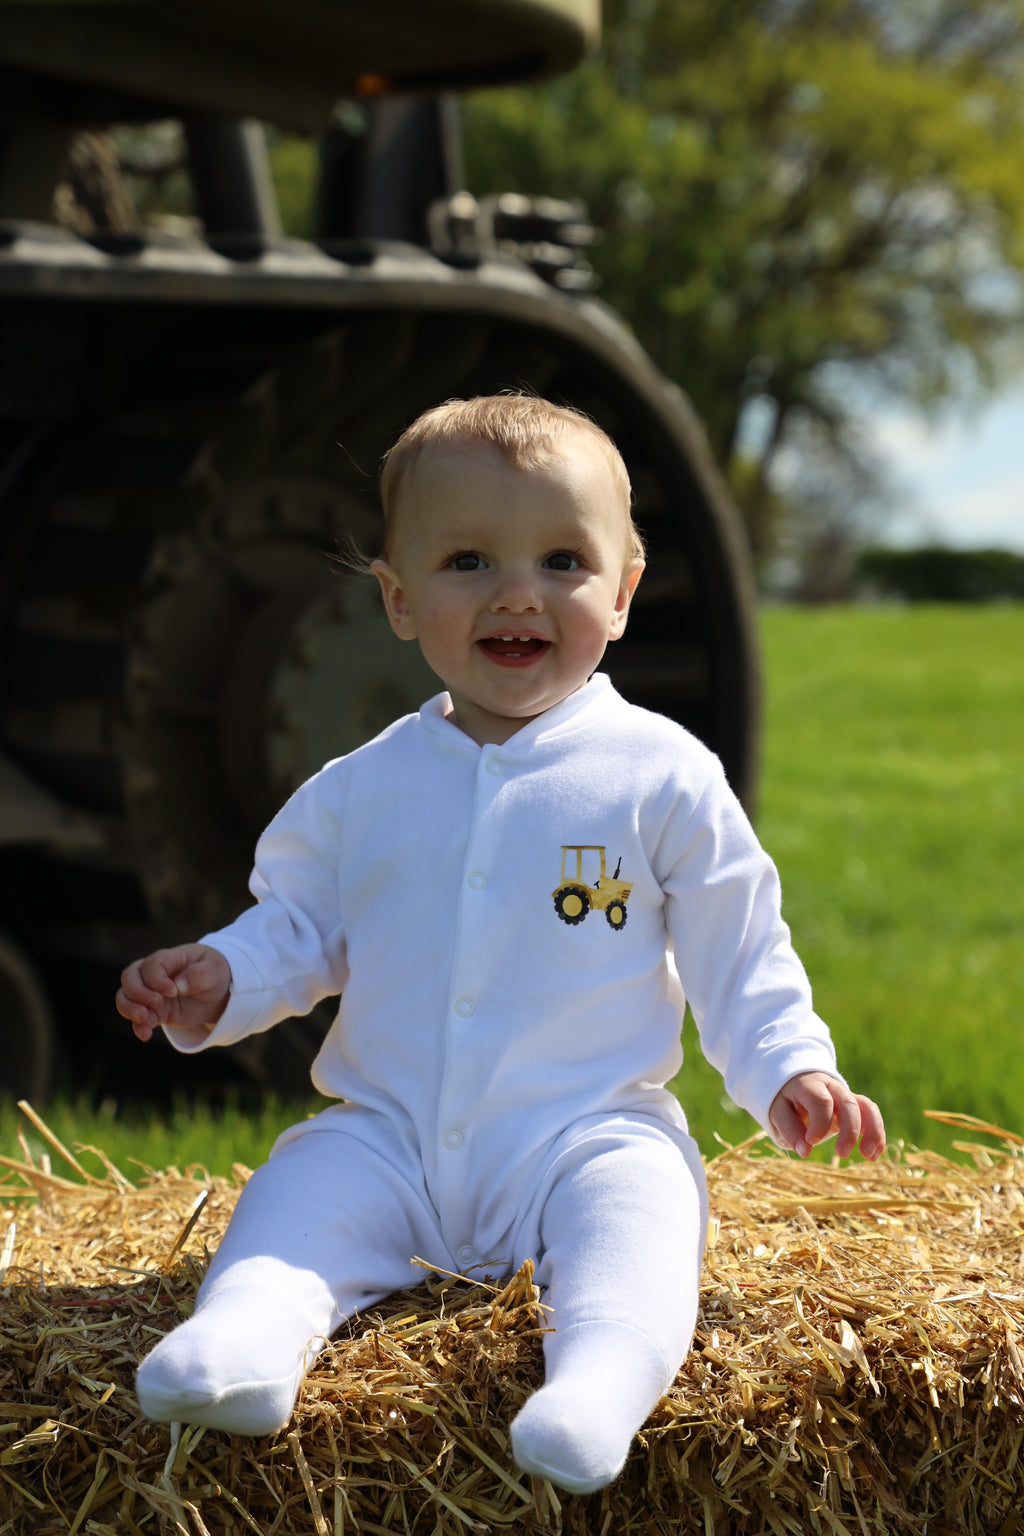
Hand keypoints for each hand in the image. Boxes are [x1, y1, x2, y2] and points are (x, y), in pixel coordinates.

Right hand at [116, 944, 231, 1041]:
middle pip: (129, 977)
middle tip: (158, 1004)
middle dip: (137, 993)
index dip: (156, 980)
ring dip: (129, 1009)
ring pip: (125, 996)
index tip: (174, 991)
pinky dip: (138, 1026)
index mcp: (169, 959)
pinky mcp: (154, 1011)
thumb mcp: (214, 970)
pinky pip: (136, 1018)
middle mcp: (154, 974)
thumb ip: (198, 975)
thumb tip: (178, 986)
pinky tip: (146, 1035)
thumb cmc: (215, 973)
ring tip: (144, 1019)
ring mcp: (151, 993)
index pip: (150, 965)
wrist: (219, 992)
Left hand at [769, 1072, 885, 1160]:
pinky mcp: (855, 1105)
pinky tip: (874, 1155)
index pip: (821, 1101)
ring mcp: (846, 1095)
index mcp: (809, 1086)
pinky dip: (876, 1134)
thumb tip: (804, 1151)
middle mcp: (832, 1088)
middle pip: (848, 1104)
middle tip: (841, 1154)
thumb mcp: (779, 1111)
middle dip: (849, 1131)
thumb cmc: (786, 1100)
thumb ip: (790, 1129)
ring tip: (868, 1156)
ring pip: (866, 1107)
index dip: (819, 1123)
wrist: (796, 1081)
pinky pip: (871, 1114)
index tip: (811, 1141)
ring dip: (872, 1132)